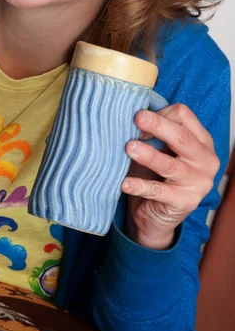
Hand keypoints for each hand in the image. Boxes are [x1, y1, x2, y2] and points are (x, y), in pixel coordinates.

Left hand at [121, 104, 219, 249]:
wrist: (156, 216)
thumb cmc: (157, 175)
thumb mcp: (160, 150)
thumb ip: (155, 134)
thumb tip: (135, 118)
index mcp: (202, 142)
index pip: (184, 116)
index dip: (160, 114)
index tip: (138, 118)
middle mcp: (206, 161)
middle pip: (181, 136)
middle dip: (157, 125)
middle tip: (137, 118)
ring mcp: (198, 183)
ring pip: (170, 165)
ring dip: (149, 155)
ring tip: (129, 148)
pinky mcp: (185, 203)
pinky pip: (158, 191)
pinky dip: (140, 186)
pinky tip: (125, 183)